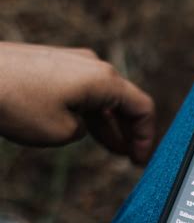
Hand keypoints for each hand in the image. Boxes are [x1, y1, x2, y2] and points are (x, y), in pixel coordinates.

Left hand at [0, 42, 155, 163]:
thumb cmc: (17, 102)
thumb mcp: (63, 133)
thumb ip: (85, 131)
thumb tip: (81, 125)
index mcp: (104, 80)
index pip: (142, 108)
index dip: (146, 137)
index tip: (140, 160)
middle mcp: (93, 65)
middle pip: (124, 101)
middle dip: (129, 132)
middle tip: (131, 157)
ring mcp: (72, 62)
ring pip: (101, 96)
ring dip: (109, 124)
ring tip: (112, 149)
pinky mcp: (52, 64)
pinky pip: (82, 90)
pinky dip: (89, 111)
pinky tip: (85, 130)